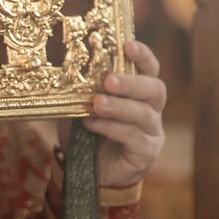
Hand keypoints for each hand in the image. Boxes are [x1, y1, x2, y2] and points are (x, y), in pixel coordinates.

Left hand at [60, 39, 165, 187]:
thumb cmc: (88, 134)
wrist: (90, 173)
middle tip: (109, 81)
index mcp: (139, 91)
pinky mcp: (147, 152)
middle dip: (132, 83)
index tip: (126, 45)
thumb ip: (80, 91)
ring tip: (97, 104)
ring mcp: (152, 131)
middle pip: (155, 89)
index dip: (142, 55)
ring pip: (144, 114)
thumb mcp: (80, 107)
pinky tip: (92, 125)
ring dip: (119, 107)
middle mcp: (152, 109)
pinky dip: (112, 129)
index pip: (149, 68)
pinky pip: (134, 138)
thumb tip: (62, 69)